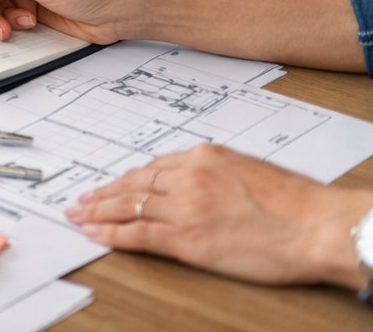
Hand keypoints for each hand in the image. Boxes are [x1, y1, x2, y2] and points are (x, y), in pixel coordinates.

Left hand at [63, 144, 371, 288]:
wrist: (316, 227)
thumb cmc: (297, 205)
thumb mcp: (250, 171)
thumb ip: (219, 173)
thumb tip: (203, 182)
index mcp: (204, 157)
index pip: (153, 167)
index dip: (128, 180)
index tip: (113, 185)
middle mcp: (187, 176)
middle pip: (133, 184)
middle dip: (104, 192)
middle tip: (82, 199)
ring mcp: (183, 207)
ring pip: (127, 205)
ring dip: (98, 211)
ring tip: (78, 215)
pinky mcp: (185, 238)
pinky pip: (136, 233)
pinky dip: (111, 233)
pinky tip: (94, 234)